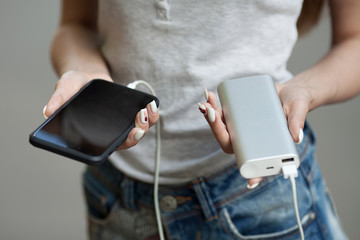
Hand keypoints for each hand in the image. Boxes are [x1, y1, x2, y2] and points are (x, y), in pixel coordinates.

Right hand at [43, 70, 158, 149]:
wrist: (86, 73)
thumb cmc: (74, 84)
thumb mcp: (65, 87)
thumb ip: (59, 99)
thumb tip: (47, 111)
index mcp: (93, 133)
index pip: (108, 147)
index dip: (120, 145)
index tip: (129, 135)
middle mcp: (109, 131)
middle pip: (127, 141)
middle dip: (136, 134)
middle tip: (139, 122)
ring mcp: (121, 122)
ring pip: (139, 130)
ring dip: (146, 123)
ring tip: (146, 110)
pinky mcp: (130, 112)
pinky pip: (145, 117)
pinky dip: (151, 113)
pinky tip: (151, 103)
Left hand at [199, 82, 308, 187]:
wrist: (290, 92)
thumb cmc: (295, 106)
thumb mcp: (298, 111)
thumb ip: (297, 122)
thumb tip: (296, 137)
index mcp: (263, 147)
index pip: (254, 163)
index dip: (252, 175)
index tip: (250, 183)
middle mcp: (249, 141)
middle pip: (228, 141)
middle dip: (216, 127)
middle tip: (212, 112)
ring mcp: (240, 128)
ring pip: (221, 127)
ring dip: (211, 115)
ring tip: (208, 100)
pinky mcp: (237, 115)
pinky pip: (222, 114)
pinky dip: (214, 105)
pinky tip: (210, 96)